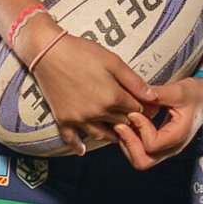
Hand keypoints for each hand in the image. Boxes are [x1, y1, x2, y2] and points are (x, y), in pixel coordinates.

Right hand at [30, 30, 156, 156]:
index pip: (136, 110)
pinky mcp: (63, 118)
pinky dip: (77, 146)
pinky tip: (82, 151)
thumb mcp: (113, 61)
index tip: (146, 107)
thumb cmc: (82, 52)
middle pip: (121, 123)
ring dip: (112, 134)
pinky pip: (71, 138)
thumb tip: (153, 97)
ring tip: (118, 133)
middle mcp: (98, 112)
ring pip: (101, 134)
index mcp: (113, 97)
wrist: (48, 52)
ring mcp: (79, 118)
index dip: (143, 108)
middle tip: (134, 119)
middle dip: (129, 121)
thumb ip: (134, 81)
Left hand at [111, 77, 202, 170]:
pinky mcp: (160, 146)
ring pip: (140, 160)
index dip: (140, 129)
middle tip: (121, 125)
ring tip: (122, 125)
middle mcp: (172, 147)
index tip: (135, 112)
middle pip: (143, 161)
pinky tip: (127, 126)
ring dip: (127, 144)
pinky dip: (130, 142)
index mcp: (178, 135)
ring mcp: (166, 149)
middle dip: (128, 144)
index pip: (152, 144)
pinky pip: (141, 153)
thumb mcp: (179, 90)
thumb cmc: (195, 94)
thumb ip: (159, 94)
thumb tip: (139, 94)